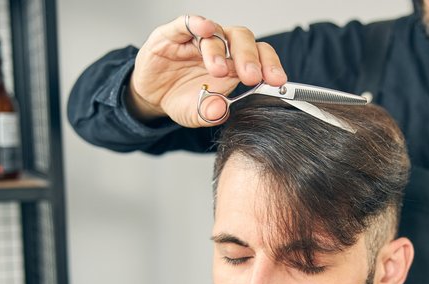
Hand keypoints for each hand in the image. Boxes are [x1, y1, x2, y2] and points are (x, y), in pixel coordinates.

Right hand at [126, 15, 286, 126]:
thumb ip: (210, 113)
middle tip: (251, 77)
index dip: (270, 66)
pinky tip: (204, 28)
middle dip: (250, 58)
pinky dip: (197, 23)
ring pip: (217, 33)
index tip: (277, 81)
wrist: (151, 95)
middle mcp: (221, 49)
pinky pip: (187, 23)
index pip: (260, 58)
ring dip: (220, 51)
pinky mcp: (174, 34)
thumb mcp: (196, 113)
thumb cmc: (182, 99)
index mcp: (235, 67)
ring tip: (219, 70)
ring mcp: (198, 40)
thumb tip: (221, 111)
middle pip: (243, 41)